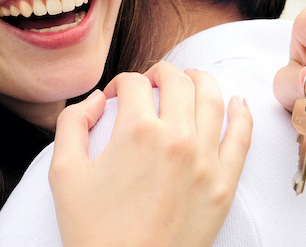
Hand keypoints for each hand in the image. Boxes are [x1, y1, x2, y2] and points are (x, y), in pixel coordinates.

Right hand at [50, 62, 252, 246]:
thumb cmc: (93, 232)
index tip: (114, 99)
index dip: (119, 85)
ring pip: (212, 99)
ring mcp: (206, 161)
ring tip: (189, 80)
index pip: (133, 84)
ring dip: (199, 81)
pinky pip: (242, 138)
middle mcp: (177, 138)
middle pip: (177, 82)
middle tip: (149, 85)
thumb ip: (71, 123)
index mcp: (137, 130)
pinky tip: (237, 103)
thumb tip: (95, 100)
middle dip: (160, 74)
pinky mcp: (224, 185)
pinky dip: (241, 113)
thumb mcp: (63, 173)